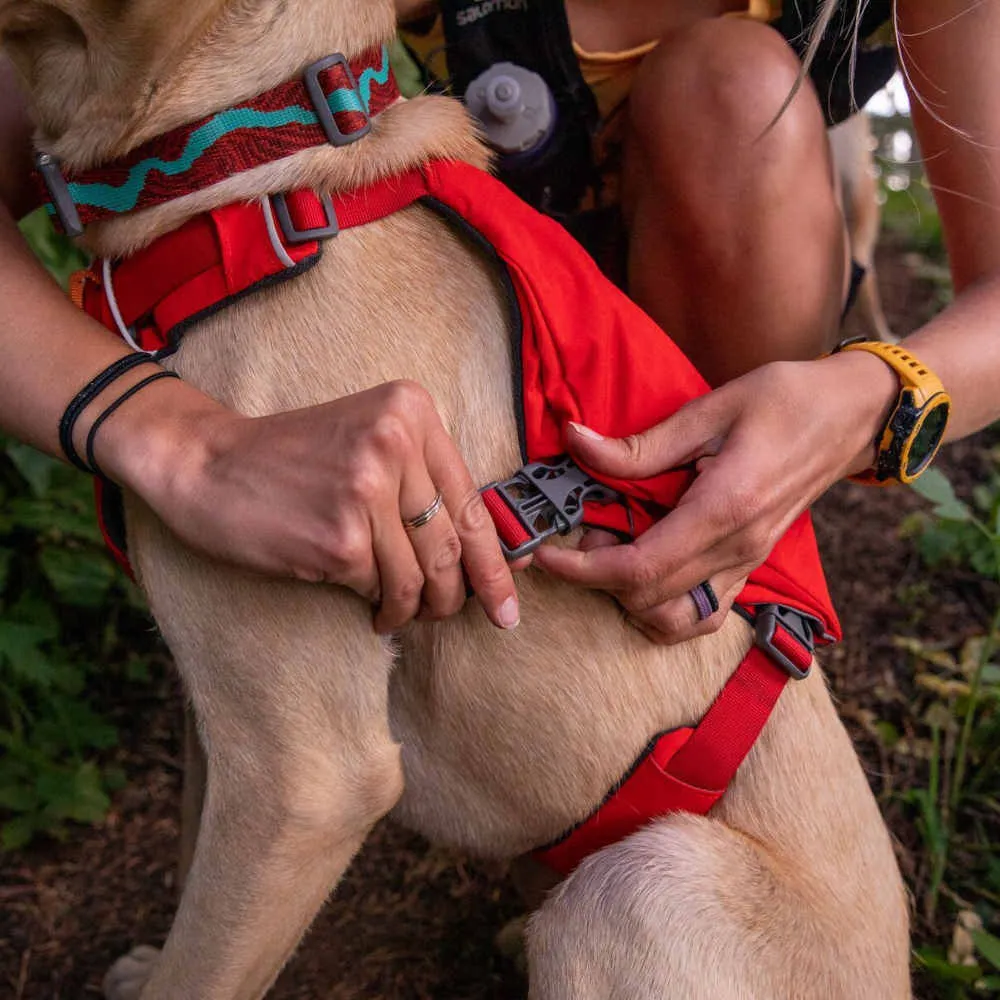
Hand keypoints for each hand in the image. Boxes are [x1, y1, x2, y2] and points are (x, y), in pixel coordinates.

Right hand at [101, 378, 520, 632]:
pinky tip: (371, 610)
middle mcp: (395, 442)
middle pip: (452, 544)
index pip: (471, 501)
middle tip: (449, 616)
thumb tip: (486, 556)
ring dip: (416, 608)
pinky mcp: (340, 538)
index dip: (495, 562)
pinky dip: (383, 609)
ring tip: (399, 613)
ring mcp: (367, 490)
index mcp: (411, 410)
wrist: (206, 463)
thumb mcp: (367, 443)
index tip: (508, 604)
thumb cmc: (291, 459)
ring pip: (421, 576)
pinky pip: (382, 589)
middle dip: (457, 595)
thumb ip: (422, 483)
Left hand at [533, 353, 897, 643]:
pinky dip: (666, 608)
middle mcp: (737, 549)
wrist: (854, 415)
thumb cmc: (786, 400)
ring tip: (614, 554)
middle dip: (599, 579)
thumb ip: (641, 444)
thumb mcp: (710, 409)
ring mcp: (749, 563)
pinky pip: (705, 614)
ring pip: (678, 623)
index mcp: (723, 509)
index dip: (583, 570)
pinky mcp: (753, 565)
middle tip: (581, 535)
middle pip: (650, 600)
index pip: (639, 568)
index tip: (547, 555)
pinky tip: (647, 570)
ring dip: (632, 601)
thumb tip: (576, 441)